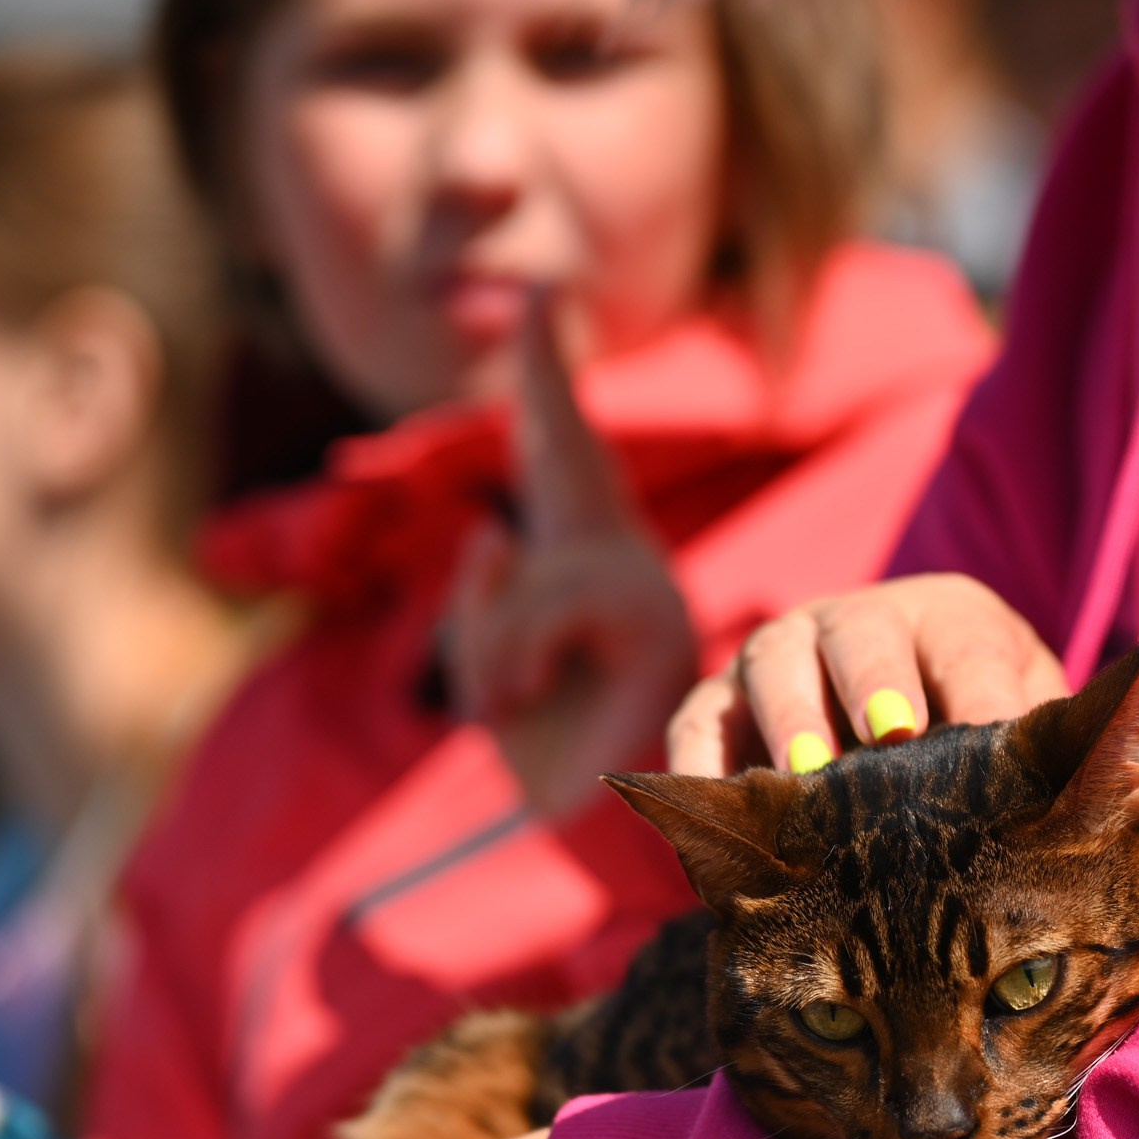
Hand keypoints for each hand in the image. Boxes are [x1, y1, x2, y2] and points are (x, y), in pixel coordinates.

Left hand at [446, 293, 697, 816]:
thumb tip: (494, 528)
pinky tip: (530, 696)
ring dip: (485, 644)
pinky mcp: (655, 623)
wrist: (603, 845)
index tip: (539, 298)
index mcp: (584, 570)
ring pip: (526, 566)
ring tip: (503, 701)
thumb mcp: (488, 675)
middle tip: (534, 294)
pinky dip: (512, 654)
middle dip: (547, 378)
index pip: (562, 459)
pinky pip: (547, 600)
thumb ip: (482, 600)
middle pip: (573, 452)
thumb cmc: (553, 765)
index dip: (549, 381)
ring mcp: (648, 589)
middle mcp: (623, 564)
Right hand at [667, 574, 1066, 777]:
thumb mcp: (1021, 724)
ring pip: (773, 663)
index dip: (978, 691)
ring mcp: (777, 658)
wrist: (899, 739)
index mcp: (945, 618)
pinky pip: (697, 724)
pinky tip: (721, 813)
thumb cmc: (972, 739)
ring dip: (789, 713)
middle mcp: (852, 623)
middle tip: (894, 736)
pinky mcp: (718, 705)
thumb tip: (1071, 798)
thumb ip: (1045, 748)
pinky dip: (701, 763)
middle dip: (874, 679)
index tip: (991, 734)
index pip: (965, 645)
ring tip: (807, 773)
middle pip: (859, 633)